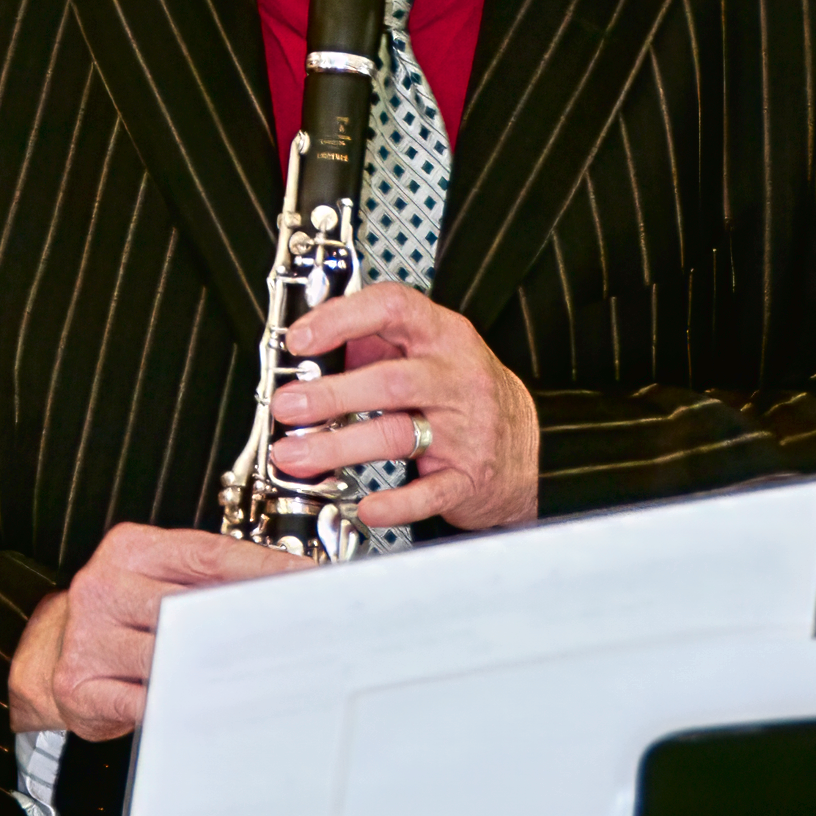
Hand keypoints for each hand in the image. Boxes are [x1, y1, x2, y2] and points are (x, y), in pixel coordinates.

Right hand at [8, 524, 306, 738]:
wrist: (48, 652)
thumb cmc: (119, 612)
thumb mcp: (157, 575)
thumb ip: (207, 576)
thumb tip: (278, 585)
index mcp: (129, 548)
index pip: (208, 554)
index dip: (261, 568)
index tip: (302, 580)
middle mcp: (103, 586)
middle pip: (189, 604)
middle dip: (243, 621)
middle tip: (291, 633)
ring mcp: (88, 636)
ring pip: (167, 653)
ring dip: (214, 666)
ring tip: (256, 671)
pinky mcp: (78, 685)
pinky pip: (140, 698)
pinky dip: (177, 702)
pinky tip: (204, 702)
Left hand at [268, 284, 538, 532]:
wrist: (528, 447)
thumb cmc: (464, 395)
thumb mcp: (429, 353)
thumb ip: (375, 346)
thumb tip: (312, 350)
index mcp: (443, 336)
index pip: (393, 309)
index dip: (342, 319)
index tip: (300, 339)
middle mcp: (456, 379)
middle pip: (390, 381)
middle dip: (332, 394)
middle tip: (287, 406)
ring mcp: (466, 430)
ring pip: (399, 434)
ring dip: (340, 446)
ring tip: (295, 456)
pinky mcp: (469, 478)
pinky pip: (429, 492)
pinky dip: (396, 503)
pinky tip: (366, 506)